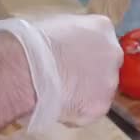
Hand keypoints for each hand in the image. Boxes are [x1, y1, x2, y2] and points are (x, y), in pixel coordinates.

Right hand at [0, 14, 122, 131]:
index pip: (102, 43)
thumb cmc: (33, 44)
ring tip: (60, 94)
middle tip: (67, 80)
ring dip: (84, 95)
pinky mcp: (100, 107)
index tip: (73, 61)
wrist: (27, 69)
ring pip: (101, 92)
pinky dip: (76, 112)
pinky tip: (59, 105)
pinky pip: (90, 112)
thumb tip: (70, 48)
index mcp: (102, 28)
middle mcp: (112, 54)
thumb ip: (74, 38)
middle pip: (106, 68)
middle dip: (90, 75)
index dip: (86, 54)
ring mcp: (109, 83)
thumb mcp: (58, 26)